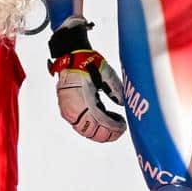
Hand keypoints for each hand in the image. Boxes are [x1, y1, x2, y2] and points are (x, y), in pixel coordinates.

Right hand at [47, 17, 126, 142]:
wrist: (70, 57)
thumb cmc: (87, 62)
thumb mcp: (105, 72)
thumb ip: (115, 88)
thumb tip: (122, 103)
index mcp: (83, 100)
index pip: (100, 123)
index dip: (113, 128)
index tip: (124, 126)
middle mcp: (73, 109)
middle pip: (92, 132)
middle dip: (108, 133)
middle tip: (120, 127)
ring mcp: (68, 111)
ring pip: (85, 131)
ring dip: (101, 131)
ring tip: (114, 122)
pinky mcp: (68, 110)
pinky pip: (80, 125)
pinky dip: (93, 126)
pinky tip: (104, 118)